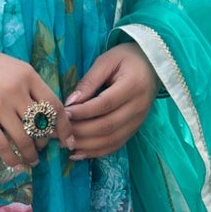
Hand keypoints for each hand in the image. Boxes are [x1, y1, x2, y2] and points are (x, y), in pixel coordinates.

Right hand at [0, 36, 70, 168]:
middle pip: (41, 125)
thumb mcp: (12, 66)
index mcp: (28, 75)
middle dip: (45, 141)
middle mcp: (17, 91)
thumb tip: (45, 115)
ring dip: (31, 153)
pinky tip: (16, 164)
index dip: (64, 126)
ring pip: (24, 139)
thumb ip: (29, 86)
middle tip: (43, 147)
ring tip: (32, 159)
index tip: (67, 139)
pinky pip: (2, 146)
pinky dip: (12, 158)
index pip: (55, 105)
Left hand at [64, 41, 158, 156]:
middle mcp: (139, 107)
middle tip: (57, 131)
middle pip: (107, 126)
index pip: (105, 104)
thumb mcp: (106, 61)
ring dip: (85, 145)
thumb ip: (89, 81)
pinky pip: (116, 145)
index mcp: (133, 86)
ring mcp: (138, 121)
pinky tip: (78, 153)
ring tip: (64, 143)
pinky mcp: (135, 129)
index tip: (64, 113)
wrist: (152, 66)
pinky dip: (96, 152)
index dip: (83, 112)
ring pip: (111, 140)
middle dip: (80, 131)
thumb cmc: (126, 58)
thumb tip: (70, 103)